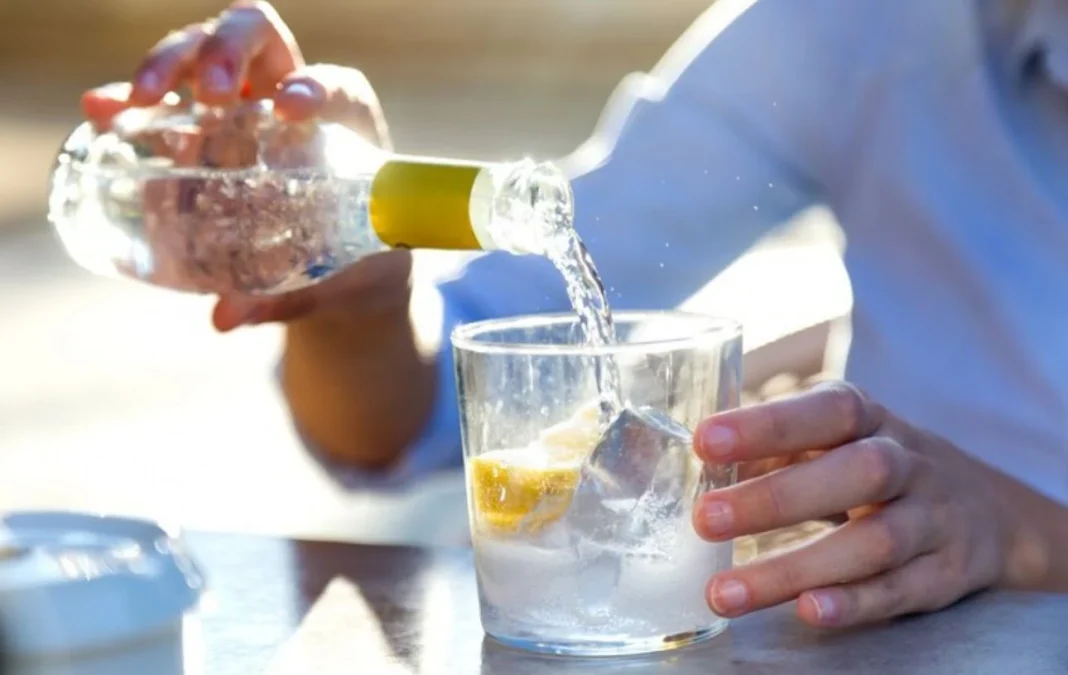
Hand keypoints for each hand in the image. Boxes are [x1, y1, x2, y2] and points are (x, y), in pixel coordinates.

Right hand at [79, 1, 405, 329]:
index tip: (291, 109)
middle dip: (228, 53)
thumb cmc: (355, 262)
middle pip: (257, 39)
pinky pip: (166, 100)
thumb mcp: (333, 279)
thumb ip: (285, 295)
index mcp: (347, 122)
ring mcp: (244, 104)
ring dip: (170, 63)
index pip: (332, 83)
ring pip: (204, 52)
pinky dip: (131, 98)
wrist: (344, 266)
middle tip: (213, 97)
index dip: (313, 86)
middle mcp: (293, 96)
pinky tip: (101, 108)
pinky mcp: (204, 124)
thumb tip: (224, 317)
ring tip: (140, 99)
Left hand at [691, 381, 1036, 627]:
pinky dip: (854, 603)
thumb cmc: (877, 466)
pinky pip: (901, 590)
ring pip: (873, 542)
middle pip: (854, 474)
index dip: (767, 425)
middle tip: (703, 519)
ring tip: (725, 592)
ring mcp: (932, 519)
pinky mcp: (946, 573)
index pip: (825, 411)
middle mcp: (907, 463)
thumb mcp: (832, 442)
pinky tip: (807, 610)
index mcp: (868, 419)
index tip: (704, 441)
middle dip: (775, 498)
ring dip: (794, 568)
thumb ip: (770, 452)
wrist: (989, 510)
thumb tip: (693, 466)